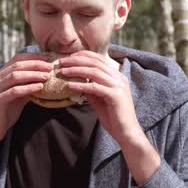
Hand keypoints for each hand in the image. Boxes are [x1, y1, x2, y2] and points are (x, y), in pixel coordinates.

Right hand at [0, 53, 52, 143]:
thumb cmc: (5, 113)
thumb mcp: (18, 96)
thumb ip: (26, 86)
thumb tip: (44, 78)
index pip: (16, 59)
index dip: (32, 57)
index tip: (47, 59)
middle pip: (17, 65)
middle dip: (35, 64)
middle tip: (50, 67)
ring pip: (15, 76)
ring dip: (33, 74)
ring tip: (47, 76)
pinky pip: (14, 91)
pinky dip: (28, 88)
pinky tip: (39, 87)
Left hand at [60, 51, 160, 183]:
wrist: (126, 132)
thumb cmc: (112, 116)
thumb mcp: (99, 98)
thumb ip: (90, 88)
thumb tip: (76, 80)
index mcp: (117, 76)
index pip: (98, 59)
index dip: (82, 56)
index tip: (67, 57)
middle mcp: (119, 78)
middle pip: (95, 63)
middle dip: (76, 60)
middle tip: (61, 62)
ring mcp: (119, 86)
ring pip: (95, 72)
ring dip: (76, 70)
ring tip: (63, 71)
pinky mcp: (115, 96)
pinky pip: (95, 87)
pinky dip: (81, 85)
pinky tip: (70, 85)